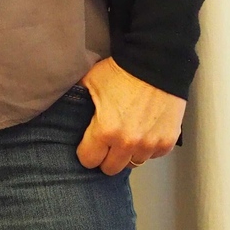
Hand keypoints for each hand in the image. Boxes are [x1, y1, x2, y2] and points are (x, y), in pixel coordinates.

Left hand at [74, 57, 185, 175]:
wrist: (155, 61)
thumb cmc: (121, 70)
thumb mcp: (90, 81)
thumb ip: (76, 100)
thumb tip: (62, 108)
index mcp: (105, 130)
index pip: (88, 161)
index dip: (86, 152)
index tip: (89, 144)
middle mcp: (128, 142)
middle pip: (110, 169)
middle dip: (106, 157)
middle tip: (107, 142)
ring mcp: (150, 144)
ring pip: (133, 163)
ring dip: (128, 153)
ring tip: (126, 134)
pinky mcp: (167, 141)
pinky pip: (153, 155)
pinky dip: (147, 147)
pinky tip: (143, 131)